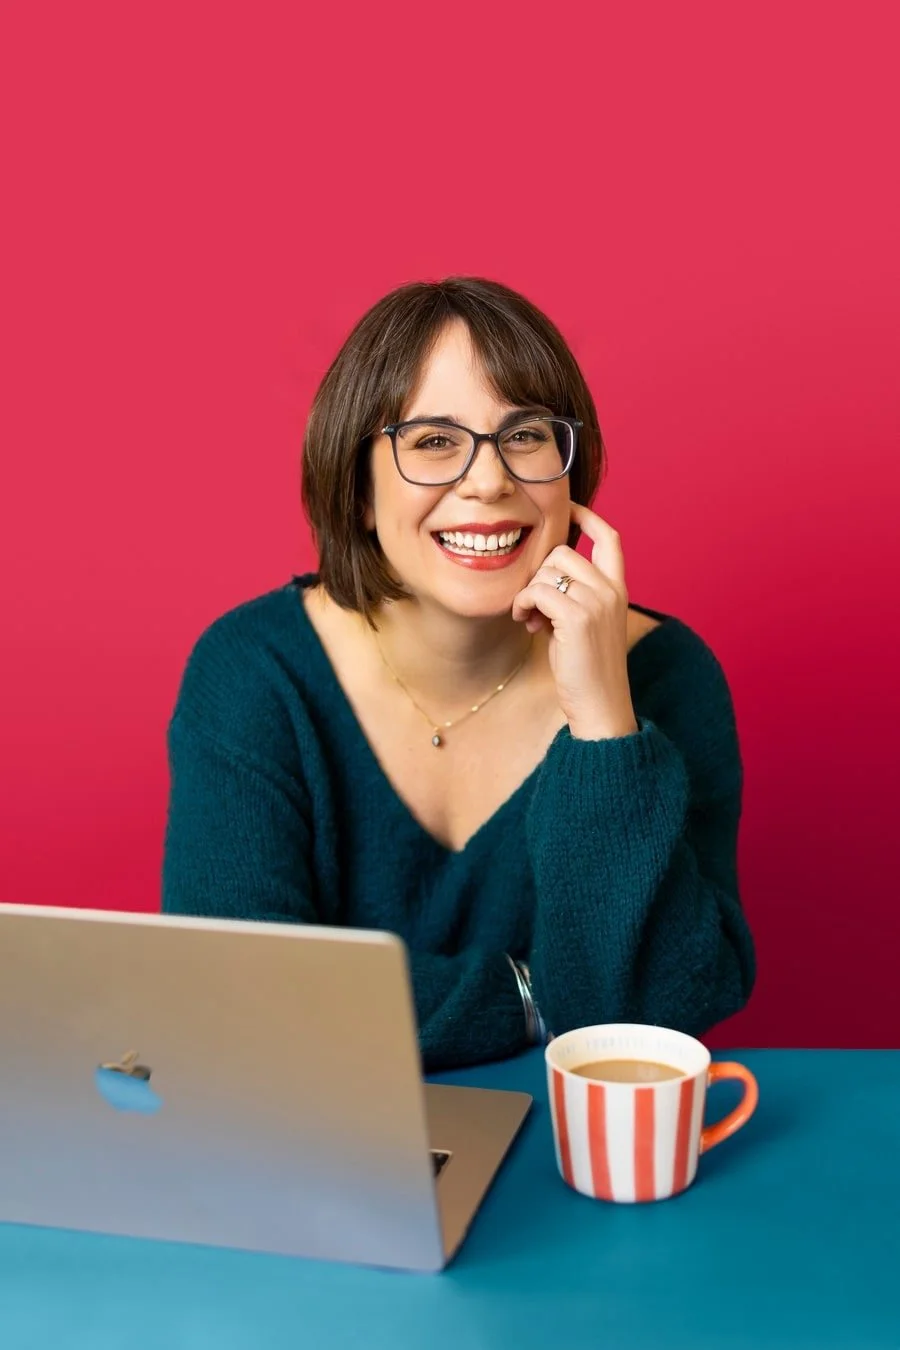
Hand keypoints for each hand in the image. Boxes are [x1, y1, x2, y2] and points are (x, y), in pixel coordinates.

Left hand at [511, 501, 638, 738]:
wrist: (600, 704)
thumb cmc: (587, 668)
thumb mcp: (585, 623)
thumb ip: (571, 596)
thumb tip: (538, 580)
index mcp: (618, 588)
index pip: (609, 537)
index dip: (587, 516)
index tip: (567, 509)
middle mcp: (612, 590)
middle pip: (563, 552)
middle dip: (539, 575)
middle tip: (533, 606)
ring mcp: (597, 601)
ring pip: (547, 571)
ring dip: (529, 593)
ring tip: (530, 619)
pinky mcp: (578, 617)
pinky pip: (537, 592)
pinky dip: (523, 604)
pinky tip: (526, 622)